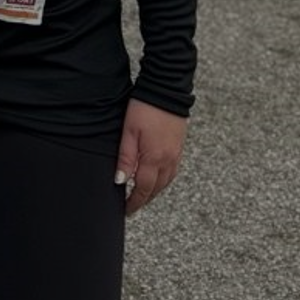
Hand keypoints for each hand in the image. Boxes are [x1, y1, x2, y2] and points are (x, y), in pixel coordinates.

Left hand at [114, 99, 186, 217]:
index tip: (126, 210)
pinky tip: (156, 177)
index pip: (143, 189)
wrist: (166, 89)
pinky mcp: (179, 146)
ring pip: (166, 182)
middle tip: (132, 205)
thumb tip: (120, 181)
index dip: (134, 202)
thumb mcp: (128, 132)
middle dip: (144, 199)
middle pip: (156, 189)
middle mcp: (168, 160)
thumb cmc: (144, 108)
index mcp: (154, 158)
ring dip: (154, 191)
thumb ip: (125, 158)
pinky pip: (172, 171)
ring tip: (142, 194)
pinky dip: (163, 180)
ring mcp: (176, 154)